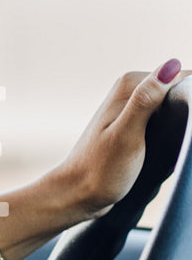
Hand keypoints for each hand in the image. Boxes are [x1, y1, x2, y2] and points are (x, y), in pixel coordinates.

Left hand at [50, 60, 188, 219]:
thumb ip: (146, 100)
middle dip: (188, 113)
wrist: (77, 194)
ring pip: (176, 107)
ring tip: (167, 146)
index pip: (182, 77)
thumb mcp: (127, 135)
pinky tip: (166, 148)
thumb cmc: (100, 169)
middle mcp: (131, 91)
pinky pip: (167, 121)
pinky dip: (174, 133)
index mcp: (130, 85)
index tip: (185, 126)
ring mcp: (133, 108)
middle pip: (180, 91)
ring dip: (181, 125)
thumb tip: (171, 65)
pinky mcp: (137, 125)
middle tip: (172, 141)